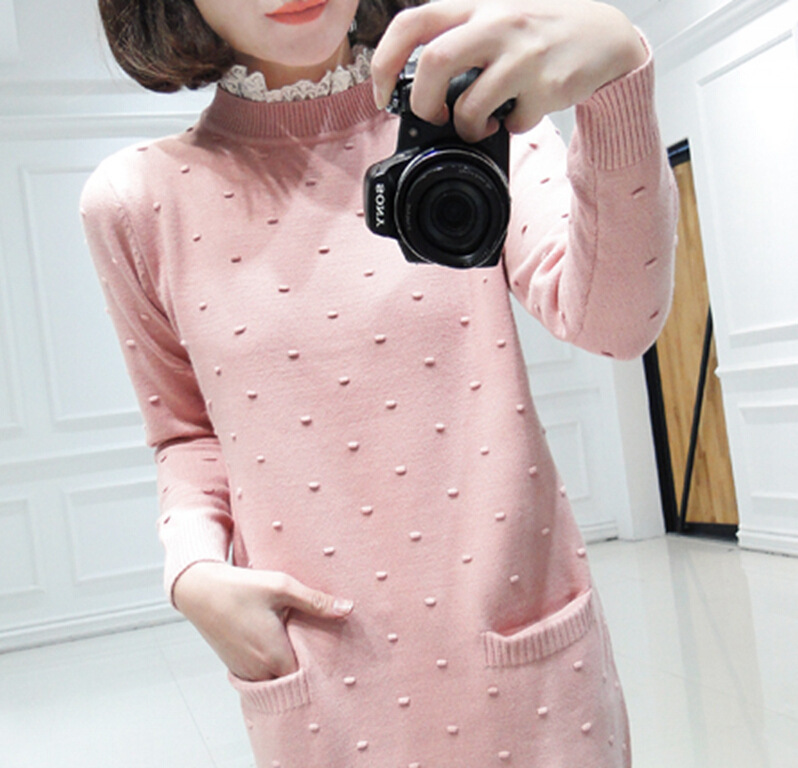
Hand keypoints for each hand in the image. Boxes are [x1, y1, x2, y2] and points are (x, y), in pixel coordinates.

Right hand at [173, 562, 353, 681]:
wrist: (200, 588)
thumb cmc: (241, 586)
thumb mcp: (282, 587)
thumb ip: (316, 601)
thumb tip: (348, 608)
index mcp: (273, 655)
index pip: (307, 679)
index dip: (321, 670)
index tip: (334, 657)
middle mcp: (258, 670)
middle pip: (292, 680)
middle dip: (306, 668)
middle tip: (321, 648)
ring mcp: (244, 670)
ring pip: (275, 678)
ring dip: (287, 665)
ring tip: (302, 645)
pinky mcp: (234, 665)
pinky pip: (260, 674)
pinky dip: (270, 664)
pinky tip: (278, 643)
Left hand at [371, 0, 647, 142]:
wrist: (604, 35)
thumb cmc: (539, 31)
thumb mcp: (495, 16)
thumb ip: (457, 38)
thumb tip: (417, 85)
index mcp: (474, 5)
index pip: (411, 24)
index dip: (384, 63)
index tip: (382, 93)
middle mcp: (497, 21)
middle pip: (434, 64)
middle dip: (424, 104)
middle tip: (434, 116)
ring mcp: (523, 53)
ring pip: (470, 105)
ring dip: (468, 127)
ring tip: (480, 125)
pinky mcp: (547, 83)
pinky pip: (514, 122)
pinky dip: (512, 128)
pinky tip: (520, 115)